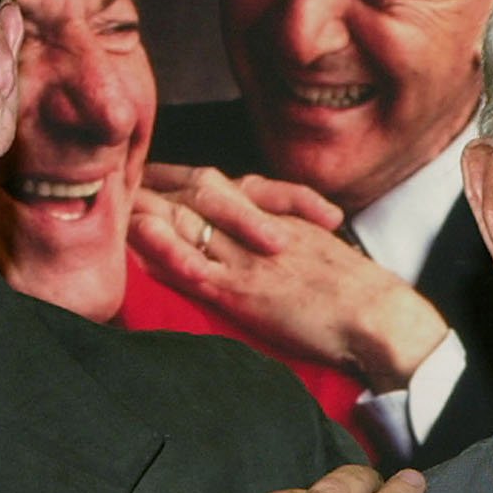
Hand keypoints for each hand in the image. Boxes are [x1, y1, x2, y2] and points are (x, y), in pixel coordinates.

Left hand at [134, 164, 447, 390]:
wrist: (379, 318)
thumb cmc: (356, 295)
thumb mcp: (319, 250)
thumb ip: (287, 237)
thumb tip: (266, 240)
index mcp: (277, 217)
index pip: (219, 183)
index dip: (179, 176)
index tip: (148, 175)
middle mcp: (258, 228)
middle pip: (196, 190)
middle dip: (153, 182)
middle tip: (115, 178)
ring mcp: (248, 257)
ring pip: (189, 219)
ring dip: (148, 207)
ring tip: (113, 200)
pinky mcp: (244, 291)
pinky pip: (198, 264)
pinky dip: (166, 249)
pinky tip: (139, 238)